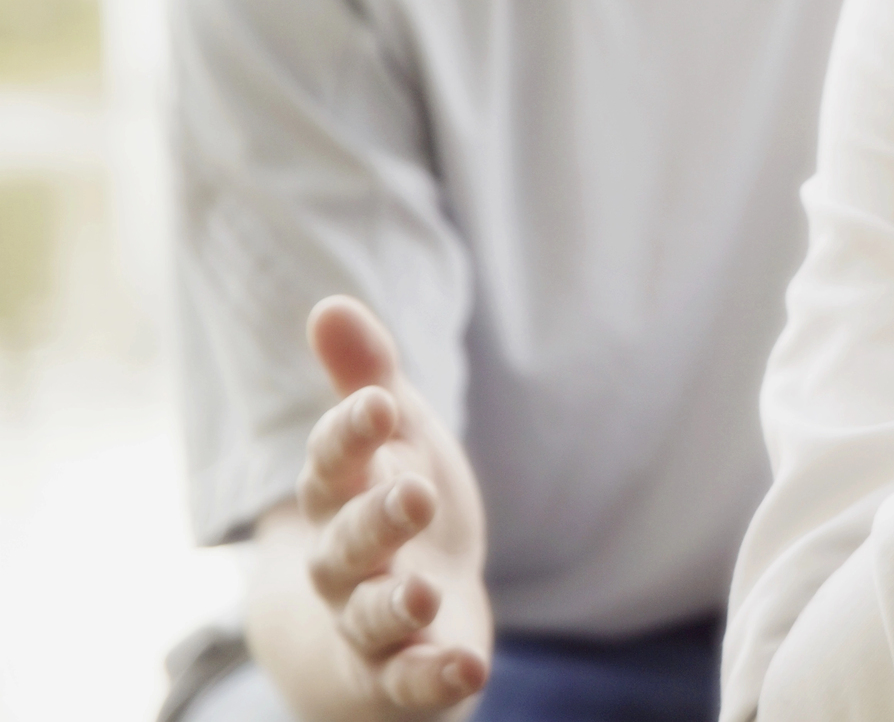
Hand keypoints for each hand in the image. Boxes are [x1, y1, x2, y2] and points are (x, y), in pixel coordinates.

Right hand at [295, 297, 491, 715]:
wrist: (392, 617)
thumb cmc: (395, 505)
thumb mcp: (393, 438)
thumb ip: (366, 376)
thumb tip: (330, 305)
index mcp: (341, 496)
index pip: (332, 462)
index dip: (350, 434)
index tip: (380, 403)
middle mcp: (343, 562)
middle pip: (346, 544)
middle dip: (376, 519)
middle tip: (415, 494)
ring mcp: (367, 623)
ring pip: (369, 617)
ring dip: (395, 605)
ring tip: (423, 593)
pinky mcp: (398, 675)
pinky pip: (408, 681)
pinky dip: (433, 678)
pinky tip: (468, 669)